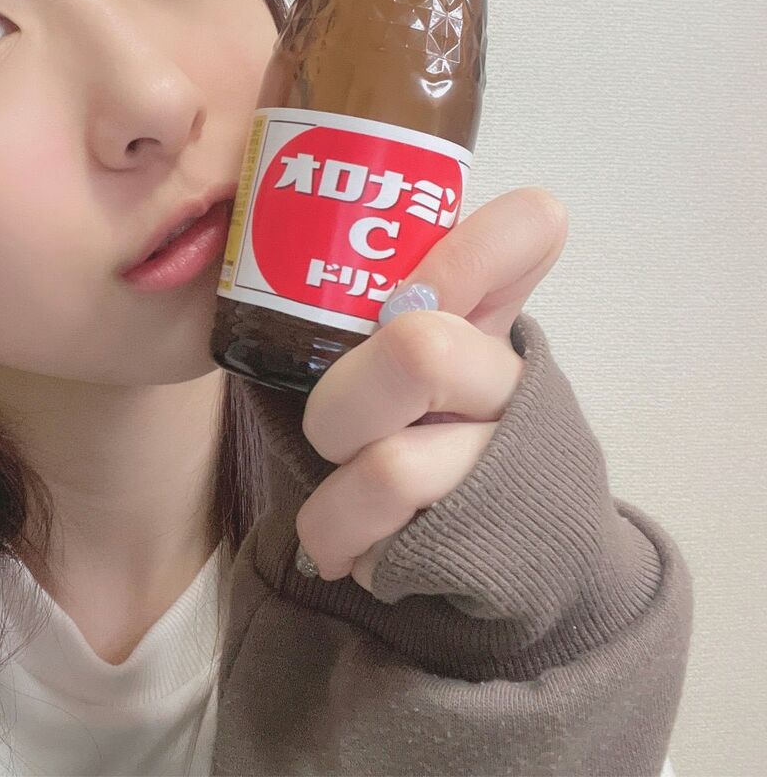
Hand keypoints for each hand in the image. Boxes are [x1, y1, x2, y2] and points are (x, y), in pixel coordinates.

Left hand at [294, 186, 569, 590]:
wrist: (505, 555)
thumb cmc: (413, 441)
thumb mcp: (396, 366)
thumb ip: (356, 312)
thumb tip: (254, 254)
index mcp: (487, 320)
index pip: (529, 228)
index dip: (472, 247)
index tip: (411, 295)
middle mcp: (514, 376)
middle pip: (419, 351)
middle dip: (338, 406)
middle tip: (329, 438)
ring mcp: (509, 457)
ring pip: (390, 465)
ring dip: (332, 501)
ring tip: (333, 516)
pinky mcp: (491, 533)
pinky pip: (386, 537)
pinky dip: (341, 541)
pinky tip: (352, 550)